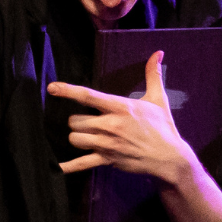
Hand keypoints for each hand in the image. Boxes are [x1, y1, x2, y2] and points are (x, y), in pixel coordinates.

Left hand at [49, 51, 198, 185]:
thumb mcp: (158, 99)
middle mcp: (111, 125)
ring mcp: (108, 144)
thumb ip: (153, 74)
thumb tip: (158, 53)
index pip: (89, 96)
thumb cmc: (163, 127)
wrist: (169, 157)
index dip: (68, 91)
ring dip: (76, 137)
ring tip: (85, 135)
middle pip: (76, 121)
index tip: (52, 87)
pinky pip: (82, 163)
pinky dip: (68, 166)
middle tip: (87, 121)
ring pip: (75, 139)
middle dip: (77, 121)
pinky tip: (57, 168)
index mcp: (121, 107)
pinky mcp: (108, 159)